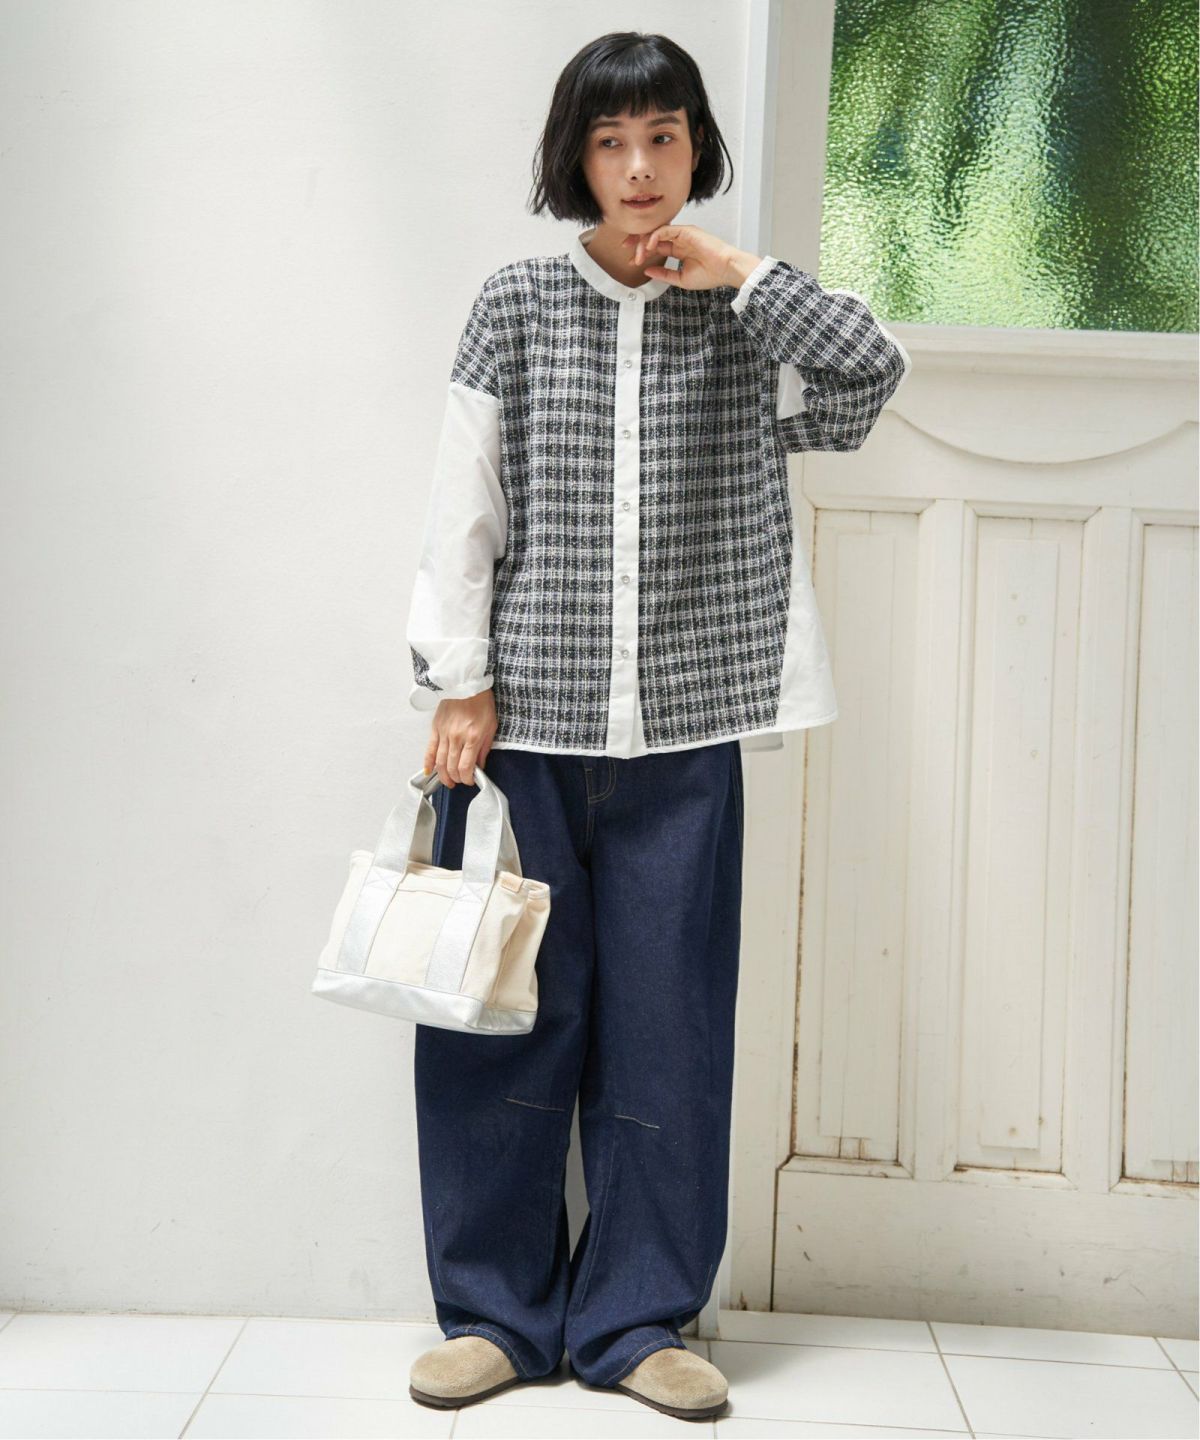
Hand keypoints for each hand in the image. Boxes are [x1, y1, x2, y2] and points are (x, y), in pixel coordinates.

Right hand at [424, 688, 496, 787]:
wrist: (467, 684)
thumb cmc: (481, 702)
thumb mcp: (491, 726)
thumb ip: (484, 748)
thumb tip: (480, 766)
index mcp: (472, 737)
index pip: (466, 767)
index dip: (467, 779)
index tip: (470, 780)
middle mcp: (456, 737)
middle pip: (452, 768)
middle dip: (456, 779)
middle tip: (460, 781)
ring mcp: (444, 733)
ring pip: (440, 762)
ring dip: (443, 775)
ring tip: (448, 781)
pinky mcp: (435, 728)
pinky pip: (430, 749)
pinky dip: (428, 763)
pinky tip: (429, 771)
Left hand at [623, 224, 760, 291]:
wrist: (726, 270)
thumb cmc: (710, 275)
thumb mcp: (680, 279)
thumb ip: (663, 274)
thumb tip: (646, 271)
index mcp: (678, 249)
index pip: (655, 246)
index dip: (642, 252)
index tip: (632, 261)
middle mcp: (679, 239)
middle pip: (653, 236)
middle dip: (637, 241)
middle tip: (625, 248)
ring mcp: (682, 234)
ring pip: (657, 232)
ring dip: (644, 242)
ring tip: (638, 253)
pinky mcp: (686, 230)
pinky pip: (666, 229)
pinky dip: (655, 236)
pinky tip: (649, 246)